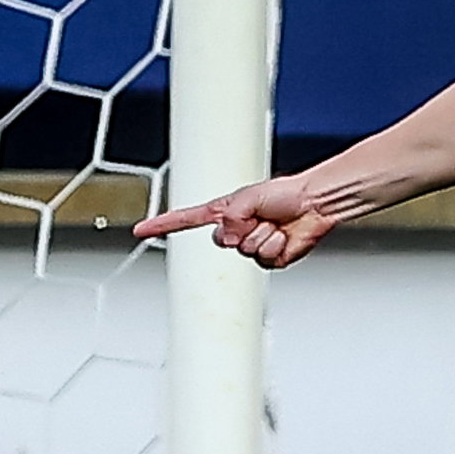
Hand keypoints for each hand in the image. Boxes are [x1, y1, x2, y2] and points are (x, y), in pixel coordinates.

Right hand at [131, 177, 336, 269]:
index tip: (140, 229)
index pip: (185, 220)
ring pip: (245, 251)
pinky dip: (275, 245)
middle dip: (240, 230)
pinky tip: (284, 235)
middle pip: (220, 242)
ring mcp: (253, 246)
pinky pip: (264, 259)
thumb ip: (229, 217)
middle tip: (258, 218)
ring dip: (262, 235)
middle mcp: (236, 231)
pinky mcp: (271, 259)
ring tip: (275, 224)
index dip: (162, 225)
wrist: (314, 204)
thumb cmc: (285, 194)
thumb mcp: (246, 198)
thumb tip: (229, 236)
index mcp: (224, 213)